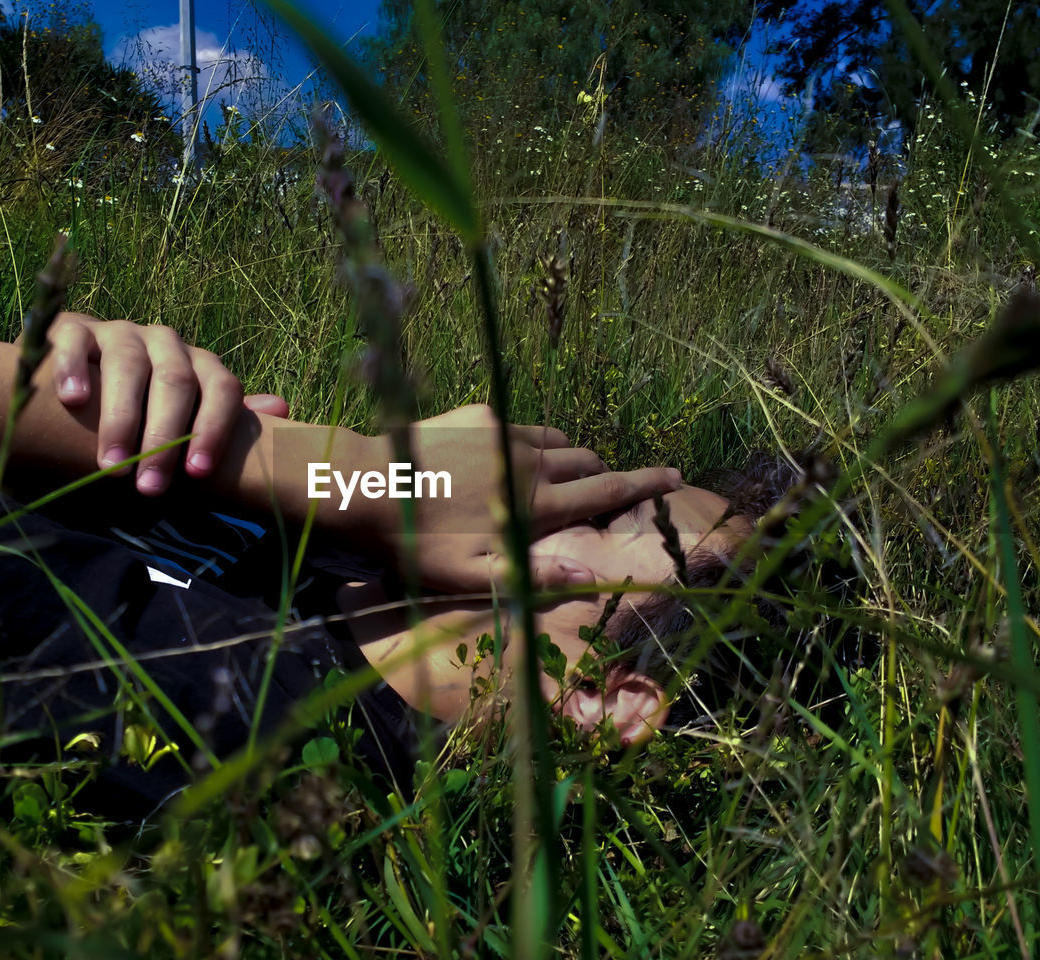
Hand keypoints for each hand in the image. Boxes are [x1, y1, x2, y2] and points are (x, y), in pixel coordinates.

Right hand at [44, 313, 286, 493]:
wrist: (72, 395)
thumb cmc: (139, 421)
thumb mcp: (183, 427)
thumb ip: (223, 423)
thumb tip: (281, 409)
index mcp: (200, 367)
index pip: (223, 389)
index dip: (213, 430)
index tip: (197, 475)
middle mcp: (165, 344)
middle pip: (176, 381)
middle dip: (164, 438)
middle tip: (149, 487)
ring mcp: (119, 333)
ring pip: (128, 364)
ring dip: (121, 418)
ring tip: (112, 466)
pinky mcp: (73, 329)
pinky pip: (77, 341)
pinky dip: (75, 368)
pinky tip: (73, 401)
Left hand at [361, 405, 681, 592]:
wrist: (362, 483)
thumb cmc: (417, 542)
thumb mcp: (472, 577)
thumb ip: (534, 577)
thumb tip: (592, 580)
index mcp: (536, 504)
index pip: (608, 489)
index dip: (648, 482)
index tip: (677, 475)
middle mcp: (531, 461)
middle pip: (589, 461)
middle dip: (604, 474)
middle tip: (598, 494)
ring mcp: (505, 432)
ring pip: (558, 441)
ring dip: (568, 459)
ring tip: (554, 480)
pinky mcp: (479, 414)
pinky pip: (521, 427)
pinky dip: (529, 444)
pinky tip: (502, 462)